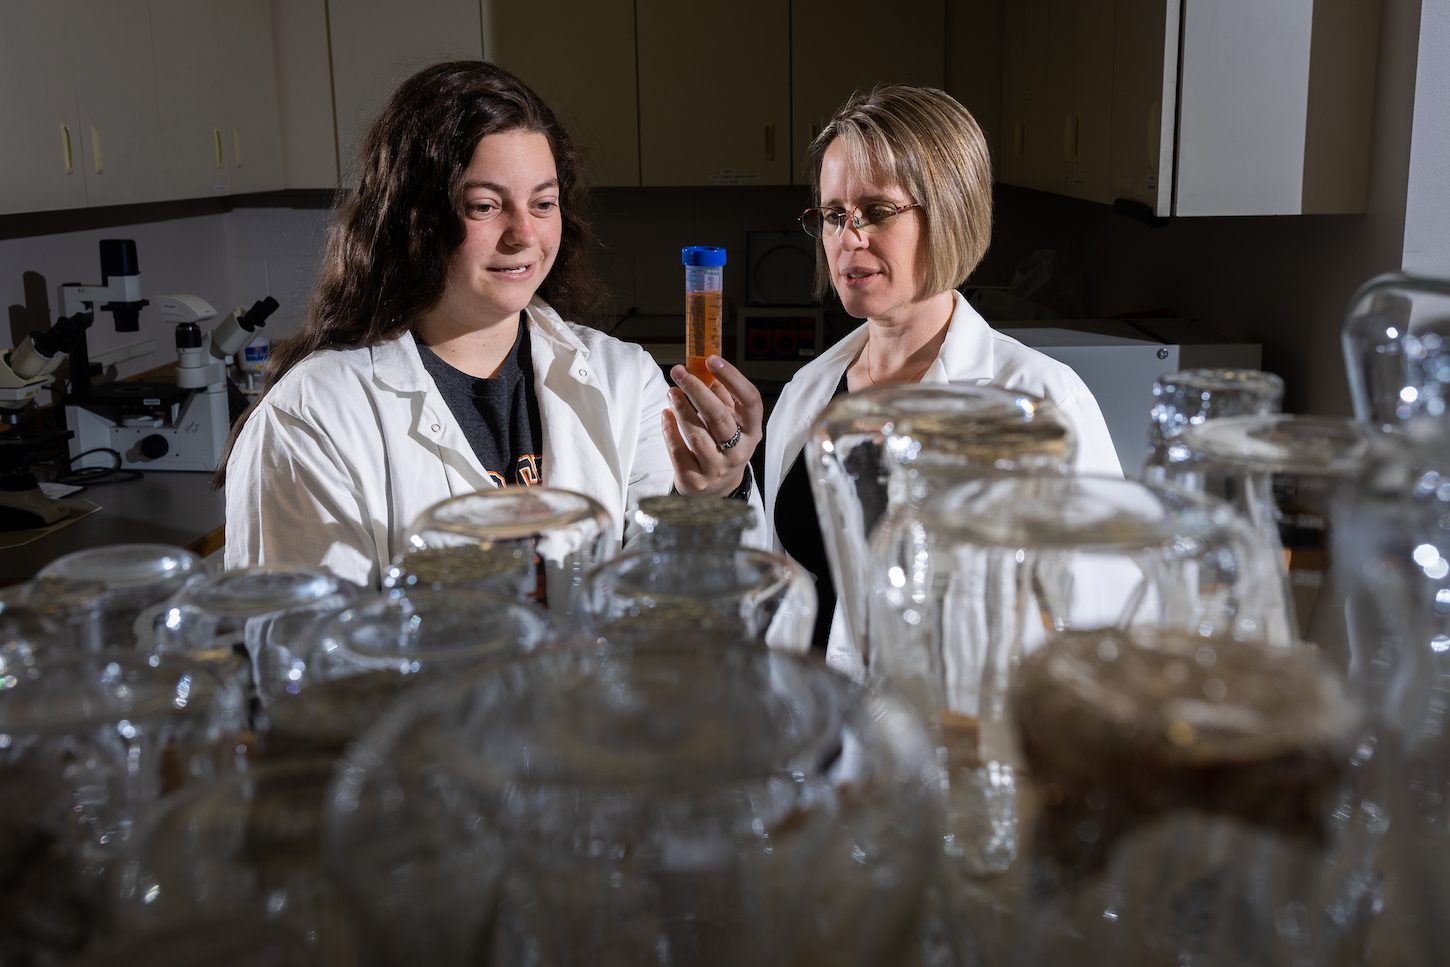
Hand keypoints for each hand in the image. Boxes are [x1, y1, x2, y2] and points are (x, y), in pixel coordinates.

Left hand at [663, 356, 762, 496]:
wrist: (717, 489)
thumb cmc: (724, 447)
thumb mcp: (731, 422)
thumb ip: (721, 396)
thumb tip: (705, 366)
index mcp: (752, 432)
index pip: (750, 401)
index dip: (733, 378)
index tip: (712, 360)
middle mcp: (738, 451)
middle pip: (718, 416)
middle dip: (697, 390)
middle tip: (679, 372)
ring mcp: (716, 467)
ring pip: (696, 434)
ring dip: (681, 408)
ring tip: (671, 391)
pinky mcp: (695, 479)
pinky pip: (678, 450)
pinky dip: (669, 430)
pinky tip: (666, 414)